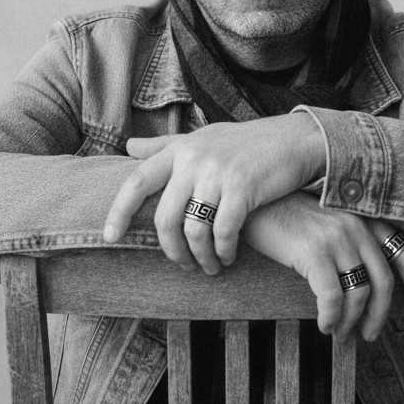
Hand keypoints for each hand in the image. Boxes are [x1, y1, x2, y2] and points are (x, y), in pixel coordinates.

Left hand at [103, 114, 326, 273]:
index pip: (137, 181)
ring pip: (194, 230)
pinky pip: (223, 232)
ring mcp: (218, 173)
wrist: (294, 139)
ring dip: (200, 256)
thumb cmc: (246, 142)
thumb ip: (165, 146)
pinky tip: (229, 256)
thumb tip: (128, 147)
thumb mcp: (203, 138)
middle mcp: (194, 159)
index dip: (119, 211)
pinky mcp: (243, 188)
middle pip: (165, 218)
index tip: (109, 236)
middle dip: (171, 250)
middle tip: (184, 264)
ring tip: (211, 265)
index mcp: (181, 149)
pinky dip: (224, 251)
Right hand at [242, 193, 403, 341]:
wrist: (250, 202)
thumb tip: (363, 286)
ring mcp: (336, 237)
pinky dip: (330, 318)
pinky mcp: (313, 251)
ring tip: (339, 333)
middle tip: (369, 334)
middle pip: (384, 281)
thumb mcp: (325, 221)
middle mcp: (355, 224)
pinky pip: (331, 297)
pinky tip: (323, 325)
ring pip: (359, 293)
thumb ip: (348, 241)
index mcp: (362, 216)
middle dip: (380, 315)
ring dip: (350, 321)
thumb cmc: (283, 215)